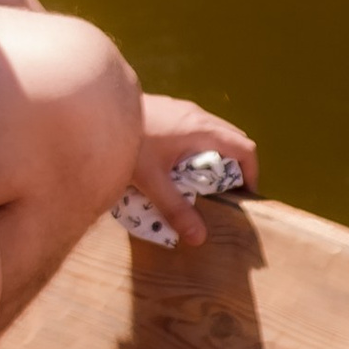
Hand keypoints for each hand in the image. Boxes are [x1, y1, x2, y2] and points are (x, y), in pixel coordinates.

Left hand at [130, 94, 257, 249]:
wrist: (97, 111)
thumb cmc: (128, 142)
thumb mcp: (152, 181)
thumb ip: (176, 209)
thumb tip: (200, 238)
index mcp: (201, 130)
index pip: (244, 148)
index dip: (251, 173)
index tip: (243, 197)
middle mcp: (197, 115)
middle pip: (234, 139)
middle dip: (235, 167)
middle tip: (224, 194)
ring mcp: (183, 110)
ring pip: (215, 132)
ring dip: (216, 157)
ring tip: (201, 183)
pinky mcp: (170, 111)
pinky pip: (198, 129)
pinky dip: (201, 148)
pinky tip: (178, 166)